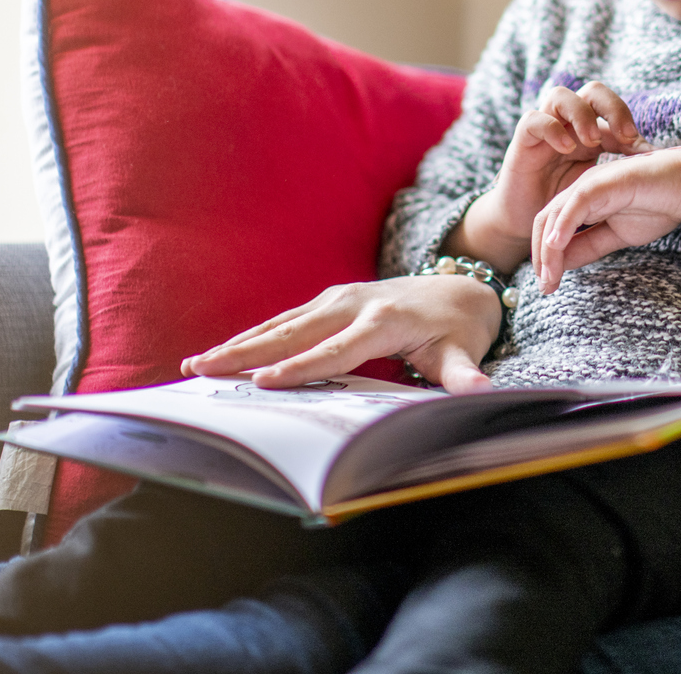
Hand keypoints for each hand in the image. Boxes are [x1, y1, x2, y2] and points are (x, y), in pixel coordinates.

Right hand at [179, 274, 502, 391]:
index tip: (267, 382)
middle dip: (248, 351)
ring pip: (282, 323)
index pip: (338, 349)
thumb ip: (465, 374)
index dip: (303, 366)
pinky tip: (224, 352)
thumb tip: (481, 391)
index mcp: (383, 320)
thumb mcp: (464, 352)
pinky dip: (253, 336)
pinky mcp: (329, 300)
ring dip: (240, 343)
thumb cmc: (458, 328)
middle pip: (295, 331)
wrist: (459, 289)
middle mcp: (354, 303)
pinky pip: (286, 320)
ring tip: (198, 363)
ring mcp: (338, 298)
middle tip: (205, 370)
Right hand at [454, 82, 650, 270]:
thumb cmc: (566, 203)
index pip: (612, 108)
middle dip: (611, 107)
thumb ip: (620, 168)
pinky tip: (567, 148)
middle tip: (626, 135)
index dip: (630, 122)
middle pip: (591, 92)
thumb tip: (654, 157)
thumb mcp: (598, 184)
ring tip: (593, 141)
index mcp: (590, 130)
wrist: (527, 222)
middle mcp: (567, 124)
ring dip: (581, 115)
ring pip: (560, 96)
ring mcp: (544, 129)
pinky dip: (551, 129)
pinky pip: (533, 120)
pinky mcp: (522, 141)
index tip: (645, 150)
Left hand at [529, 144, 680, 291]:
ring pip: (555, 216)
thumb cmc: (661, 204)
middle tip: (547, 286)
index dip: (545, 256)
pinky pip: (575, 205)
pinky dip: (562, 226)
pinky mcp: (604, 182)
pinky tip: (556, 246)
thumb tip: (563, 264)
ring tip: (550, 277)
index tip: (549, 284)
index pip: (552, 227)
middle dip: (541, 256)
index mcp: (583, 200)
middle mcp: (581, 189)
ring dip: (548, 250)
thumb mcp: (618, 235)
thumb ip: (591, 246)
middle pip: (545, 222)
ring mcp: (591, 183)